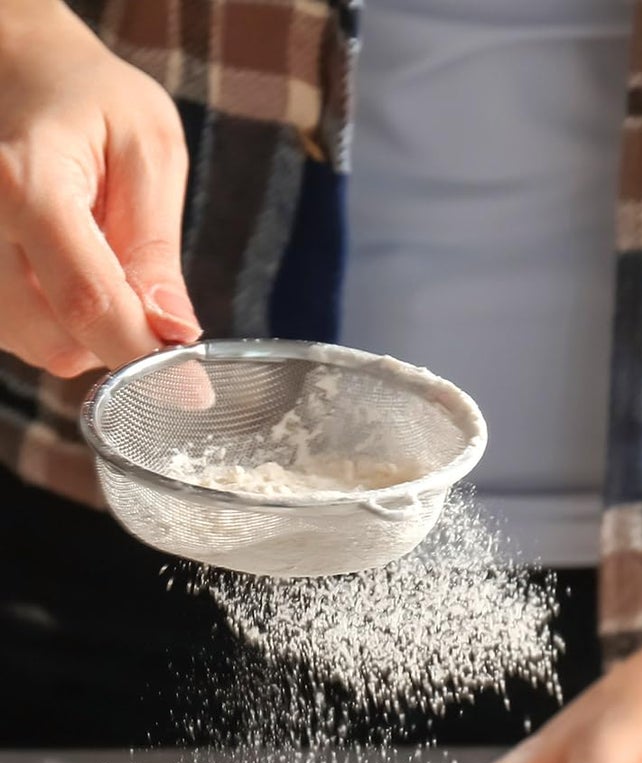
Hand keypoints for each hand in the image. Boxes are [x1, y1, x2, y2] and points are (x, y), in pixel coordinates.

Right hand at [0, 0, 199, 376]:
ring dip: (86, 332)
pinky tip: (67, 270)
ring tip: (98, 261)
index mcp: (24, 183)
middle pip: (56, 340)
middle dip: (116, 339)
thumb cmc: (87, 96)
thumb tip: (174, 334)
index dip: (143, 356)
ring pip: (35, 345)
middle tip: (143, 288)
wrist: (11, 63)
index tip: (193, 389)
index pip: (87, 302)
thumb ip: (156, 248)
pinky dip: (58, 321)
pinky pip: (19, 332)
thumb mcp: (148, 150)